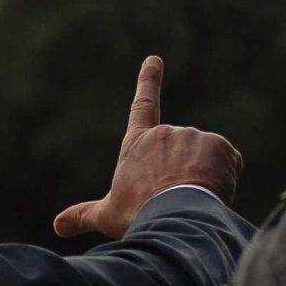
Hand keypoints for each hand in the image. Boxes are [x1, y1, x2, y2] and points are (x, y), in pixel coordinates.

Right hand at [53, 56, 242, 239]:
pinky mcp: (219, 145)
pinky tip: (212, 193)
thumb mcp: (107, 215)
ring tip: (191, 198)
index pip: (143, 106)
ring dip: (204, 176)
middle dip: (184, 174)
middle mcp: (166, 133)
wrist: (173, 217)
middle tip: (175, 199)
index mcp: (138, 143)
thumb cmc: (138, 214)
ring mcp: (193, 136)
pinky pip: (228, 163)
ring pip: (206, 159)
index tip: (154, 60)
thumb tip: (57, 225)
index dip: (148, 82)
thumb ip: (83, 215)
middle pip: (182, 153)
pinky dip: (224, 178)